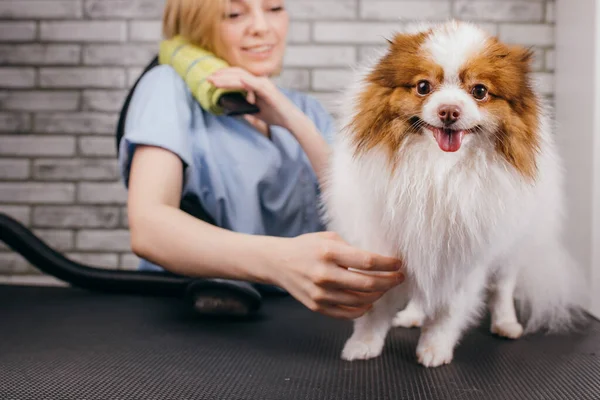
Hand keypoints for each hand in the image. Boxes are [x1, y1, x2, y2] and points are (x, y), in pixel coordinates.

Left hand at [207, 67, 301, 130]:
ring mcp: (264, 85)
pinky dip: (246, 82)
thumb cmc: (275, 115)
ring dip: (227, 79)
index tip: (212, 79)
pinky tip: (237, 81)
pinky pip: (255, 85)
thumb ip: (245, 107)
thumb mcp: (256, 111)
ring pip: (242, 78)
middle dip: (221, 75)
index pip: (238, 75)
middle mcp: (260, 81)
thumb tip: (232, 108)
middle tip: (208, 78)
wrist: (290, 120)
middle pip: (237, 73)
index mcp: (256, 83)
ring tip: (214, 81)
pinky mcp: (269, 92)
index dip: (224, 75)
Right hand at [270, 232, 404, 318]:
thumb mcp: (329, 239)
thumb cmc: (308, 247)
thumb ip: (352, 249)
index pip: (367, 261)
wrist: (279, 263)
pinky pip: (347, 313)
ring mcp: (320, 294)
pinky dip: (363, 309)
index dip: (388, 264)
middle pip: (368, 284)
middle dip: (389, 281)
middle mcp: (325, 274)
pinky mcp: (317, 306)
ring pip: (360, 301)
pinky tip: (369, 301)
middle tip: (399, 278)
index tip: (399, 264)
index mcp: (329, 252)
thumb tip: (380, 260)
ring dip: (378, 295)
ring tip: (385, 287)